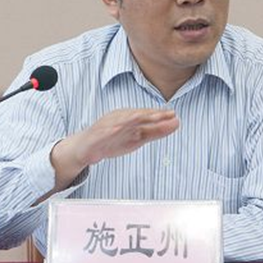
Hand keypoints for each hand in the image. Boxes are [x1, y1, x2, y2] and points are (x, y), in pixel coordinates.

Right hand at [50, 109, 178, 189]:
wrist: (85, 148)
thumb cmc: (113, 140)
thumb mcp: (138, 138)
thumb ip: (156, 131)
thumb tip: (177, 123)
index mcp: (130, 118)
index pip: (146, 115)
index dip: (159, 115)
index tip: (173, 114)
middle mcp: (119, 118)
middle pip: (136, 116)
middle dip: (150, 115)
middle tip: (164, 114)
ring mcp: (107, 125)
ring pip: (121, 121)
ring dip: (133, 118)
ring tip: (144, 117)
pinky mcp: (97, 134)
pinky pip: (104, 131)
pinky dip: (111, 129)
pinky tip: (118, 128)